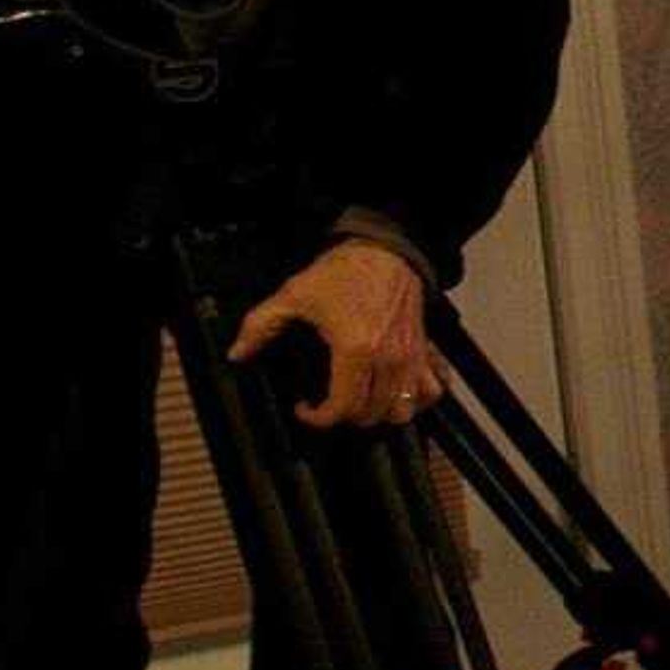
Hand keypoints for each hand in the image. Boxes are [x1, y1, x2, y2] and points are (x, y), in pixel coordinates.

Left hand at [228, 241, 441, 428]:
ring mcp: (411, 357)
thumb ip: (260, 326)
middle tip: (327, 403)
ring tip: (359, 403)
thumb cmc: (345, 272)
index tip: (304, 408)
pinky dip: (416, 400)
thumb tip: (238, 353)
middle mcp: (389, 359)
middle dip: (343, 416)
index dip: (318, 418)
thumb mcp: (293, 295)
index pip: (342, 408)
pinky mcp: (424, 351)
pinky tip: (397, 395)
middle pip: (371, 414)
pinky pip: (432, 391)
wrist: (385, 251)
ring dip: (380, 413)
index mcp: (356, 350)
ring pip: (402, 410)